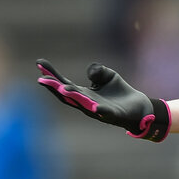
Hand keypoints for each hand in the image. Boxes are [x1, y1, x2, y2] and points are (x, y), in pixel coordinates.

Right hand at [36, 59, 169, 141]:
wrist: (139, 106)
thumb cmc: (119, 91)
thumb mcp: (108, 75)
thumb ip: (98, 71)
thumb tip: (90, 73)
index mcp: (83, 94)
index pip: (63, 83)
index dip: (51, 75)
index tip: (39, 63)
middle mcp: (87, 103)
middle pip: (67, 95)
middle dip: (55, 88)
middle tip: (42, 79)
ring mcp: (99, 110)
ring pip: (83, 104)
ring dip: (73, 97)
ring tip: (63, 88)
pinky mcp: (114, 115)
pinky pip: (106, 112)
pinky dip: (99, 109)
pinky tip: (94, 106)